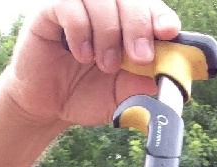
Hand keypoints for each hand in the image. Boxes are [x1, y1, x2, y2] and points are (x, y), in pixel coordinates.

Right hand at [0, 0, 180, 129]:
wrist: (48, 106)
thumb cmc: (87, 96)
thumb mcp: (121, 98)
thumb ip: (141, 88)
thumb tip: (162, 80)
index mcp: (128, 28)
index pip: (150, 9)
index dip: (160, 17)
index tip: (167, 33)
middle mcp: (106, 12)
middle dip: (138, 26)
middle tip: (139, 57)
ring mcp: (78, 8)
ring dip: (108, 32)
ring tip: (105, 65)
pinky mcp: (50, 12)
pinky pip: (68, 5)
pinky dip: (80, 30)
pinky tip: (81, 54)